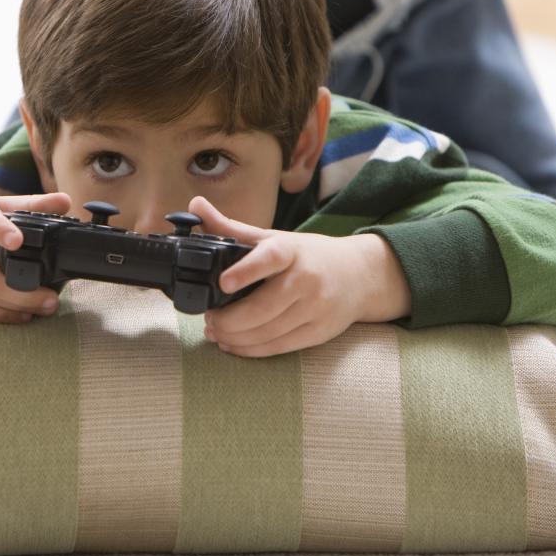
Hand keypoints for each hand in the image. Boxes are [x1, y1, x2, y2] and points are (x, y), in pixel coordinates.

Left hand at [190, 195, 410, 357]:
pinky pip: (279, 347)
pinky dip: (251, 350)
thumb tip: (196, 205)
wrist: (359, 275)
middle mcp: (306, 279)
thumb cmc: (308, 255)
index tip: (223, 283)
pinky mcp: (319, 332)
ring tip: (215, 332)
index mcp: (292, 250)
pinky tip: (232, 344)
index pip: (271, 258)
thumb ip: (232, 227)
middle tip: (209, 319)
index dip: (246, 271)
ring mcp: (315, 308)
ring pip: (268, 332)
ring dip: (235, 338)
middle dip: (228, 319)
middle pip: (263, 308)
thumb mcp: (273, 237)